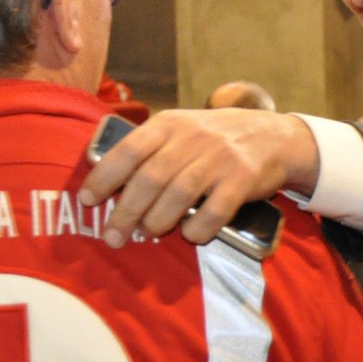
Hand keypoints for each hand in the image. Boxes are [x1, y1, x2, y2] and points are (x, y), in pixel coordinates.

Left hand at [78, 108, 318, 248]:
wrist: (275, 136)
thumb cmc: (217, 138)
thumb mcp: (182, 129)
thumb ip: (150, 148)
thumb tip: (107, 182)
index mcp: (170, 124)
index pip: (128, 150)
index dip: (104, 177)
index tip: (87, 200)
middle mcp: (192, 139)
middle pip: (150, 178)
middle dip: (125, 212)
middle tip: (112, 237)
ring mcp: (219, 159)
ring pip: (178, 194)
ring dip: (157, 221)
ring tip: (148, 234)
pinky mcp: (243, 180)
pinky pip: (214, 211)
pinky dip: (198, 228)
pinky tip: (190, 234)